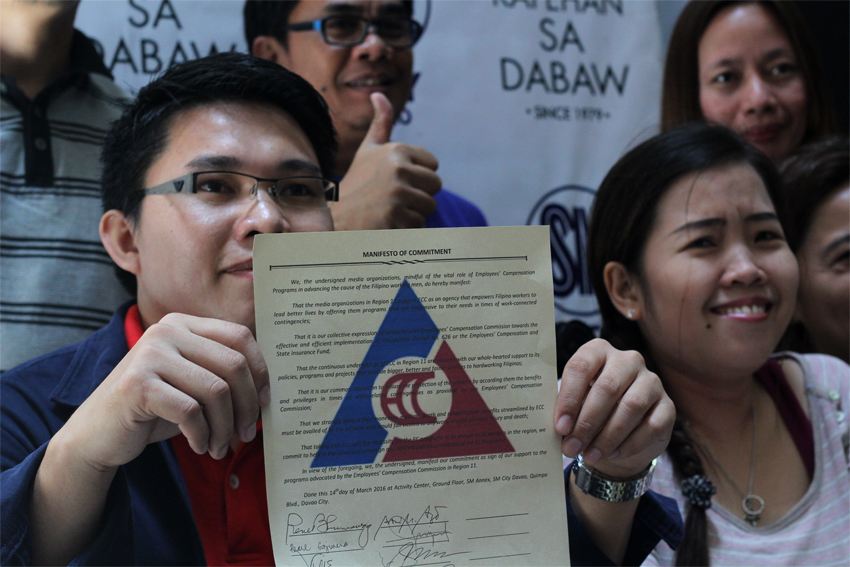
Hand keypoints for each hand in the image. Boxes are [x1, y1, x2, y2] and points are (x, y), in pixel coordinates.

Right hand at [59, 313, 269, 470]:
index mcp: (185, 324)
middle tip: (245, 434)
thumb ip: (222, 375)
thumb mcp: (192, 384)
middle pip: (233, 364)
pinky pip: (191, 411)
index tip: (263, 403)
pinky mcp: (138, 384)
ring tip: (220, 446)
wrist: (98, 434)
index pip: (240, 336)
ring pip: (216, 390)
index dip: (259, 371)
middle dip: (246, 405)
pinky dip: (202, 435)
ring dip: (225, 427)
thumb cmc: (154, 409)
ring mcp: (150, 354)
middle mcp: (167, 330)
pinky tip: (199, 446)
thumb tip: (268, 391)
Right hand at [331, 92, 440, 229]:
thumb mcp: (368, 150)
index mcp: (396, 149)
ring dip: (413, 212)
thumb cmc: (356, 184)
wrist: (336, 219)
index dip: (417, 175)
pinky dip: (406, 227)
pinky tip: (386, 222)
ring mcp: (397, 193)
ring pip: (429, 206)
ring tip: (389, 209)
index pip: (433, 165)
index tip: (395, 179)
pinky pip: (420, 223)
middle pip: (435, 185)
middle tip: (393, 197)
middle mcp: (398, 168)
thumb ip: (381, 123)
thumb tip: (379, 94)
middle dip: (419, 194)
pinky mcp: (396, 216)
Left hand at [554, 339, 673, 478]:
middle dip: (587, 423)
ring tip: (589, 455)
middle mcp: (628, 360)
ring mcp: (651, 381)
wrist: (622, 433)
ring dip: (607, 436)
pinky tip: (612, 454)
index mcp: (598, 351)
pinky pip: (651, 425)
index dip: (569, 398)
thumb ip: (566, 409)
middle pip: (607, 388)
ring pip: (631, 406)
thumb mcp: (575, 405)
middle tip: (572, 447)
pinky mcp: (668, 405)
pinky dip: (629, 444)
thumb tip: (559, 428)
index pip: (581, 367)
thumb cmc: (590, 411)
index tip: (560, 427)